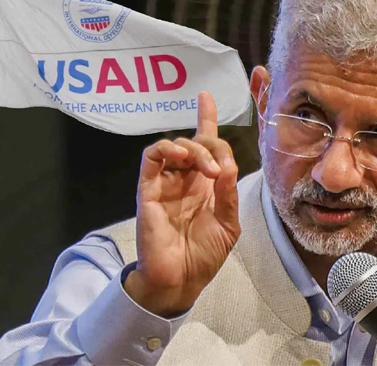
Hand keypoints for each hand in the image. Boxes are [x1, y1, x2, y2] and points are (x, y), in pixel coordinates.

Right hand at [125, 91, 240, 316]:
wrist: (180, 279)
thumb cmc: (204, 254)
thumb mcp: (228, 223)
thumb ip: (229, 193)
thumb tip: (228, 163)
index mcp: (205, 184)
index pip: (206, 144)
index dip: (206, 119)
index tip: (205, 96)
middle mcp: (185, 178)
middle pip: (196, 142)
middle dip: (213, 146)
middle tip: (221, 170)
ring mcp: (166, 182)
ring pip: (175, 145)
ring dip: (195, 149)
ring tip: (208, 170)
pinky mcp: (148, 188)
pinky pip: (151, 157)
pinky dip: (167, 150)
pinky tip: (183, 159)